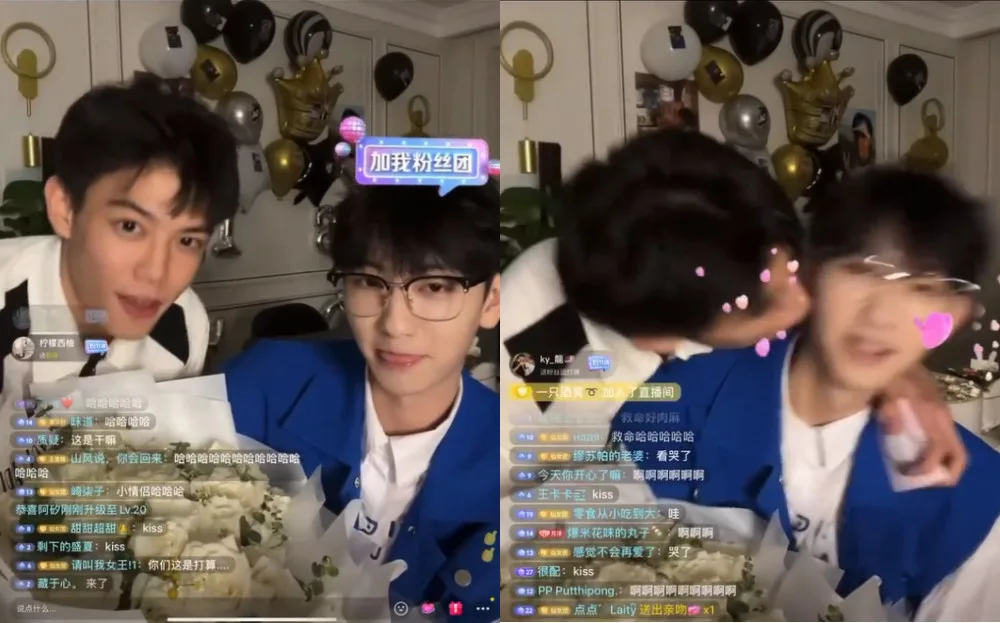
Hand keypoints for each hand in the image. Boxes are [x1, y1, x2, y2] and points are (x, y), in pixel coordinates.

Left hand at [879, 367, 966, 484]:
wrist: (895, 352)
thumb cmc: (888, 372)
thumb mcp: (884, 387)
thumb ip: (889, 407)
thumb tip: (895, 431)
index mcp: (932, 413)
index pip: (939, 449)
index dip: (926, 467)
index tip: (907, 474)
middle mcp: (943, 417)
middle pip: (958, 455)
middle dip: (945, 475)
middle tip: (922, 483)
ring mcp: (942, 415)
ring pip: (954, 449)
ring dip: (941, 466)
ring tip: (919, 474)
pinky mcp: (938, 413)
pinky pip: (945, 440)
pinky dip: (937, 455)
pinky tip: (918, 457)